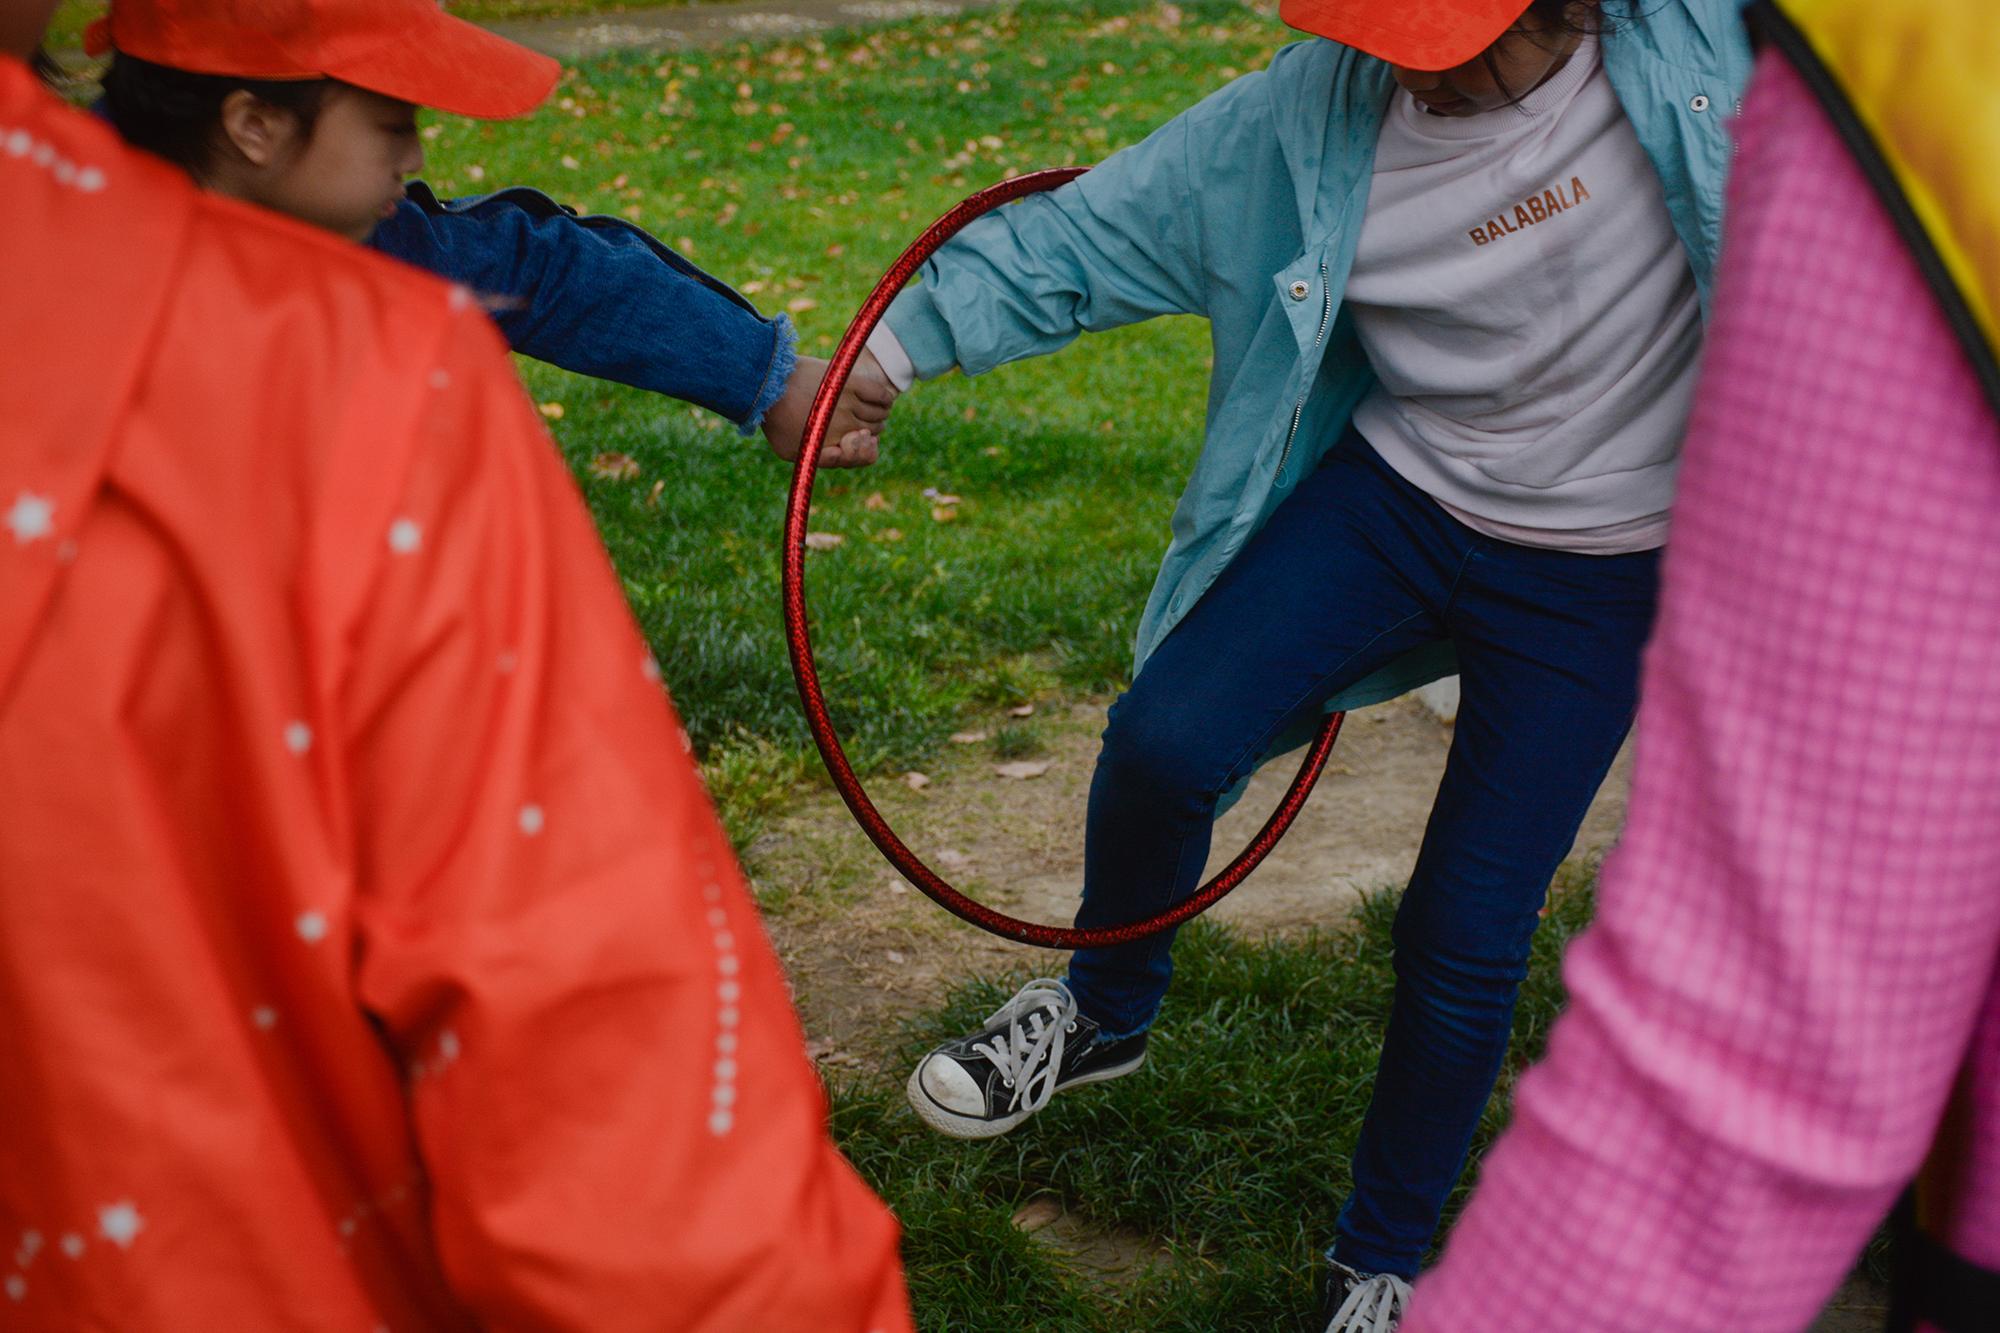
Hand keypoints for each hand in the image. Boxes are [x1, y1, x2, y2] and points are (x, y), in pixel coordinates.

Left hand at [762, 350, 898, 468]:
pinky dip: (885, 399)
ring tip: (871, 409)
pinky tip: (883, 399)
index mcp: (833, 445)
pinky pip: (881, 394)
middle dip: (872, 429)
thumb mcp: (791, 452)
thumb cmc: (777, 420)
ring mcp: (849, 403)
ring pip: (880, 414)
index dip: (866, 450)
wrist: (767, 383)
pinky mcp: (850, 382)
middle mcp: (845, 426)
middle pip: (875, 431)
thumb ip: (820, 459)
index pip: (866, 455)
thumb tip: (846, 450)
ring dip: (880, 413)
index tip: (860, 439)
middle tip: (862, 422)